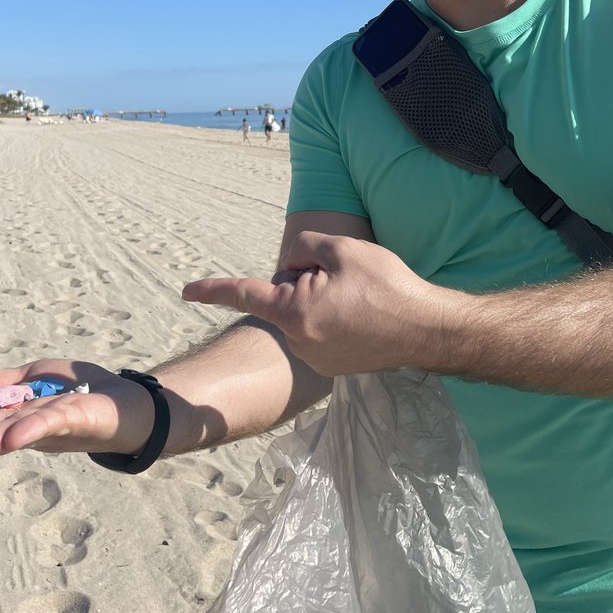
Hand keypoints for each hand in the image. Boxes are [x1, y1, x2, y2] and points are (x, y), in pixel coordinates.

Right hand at [0, 359, 155, 472]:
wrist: (134, 405)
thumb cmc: (82, 392)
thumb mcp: (32, 380)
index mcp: (15, 407)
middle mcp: (31, 417)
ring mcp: (56, 418)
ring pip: (15, 428)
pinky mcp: (83, 414)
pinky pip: (54, 419)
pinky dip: (33, 427)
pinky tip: (12, 437)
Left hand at [183, 232, 445, 375]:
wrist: (427, 330)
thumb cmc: (386, 287)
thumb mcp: (341, 250)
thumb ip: (303, 246)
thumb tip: (291, 262)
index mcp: (294, 313)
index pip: (244, 293)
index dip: (212, 290)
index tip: (185, 291)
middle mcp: (298, 342)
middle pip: (283, 296)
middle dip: (304, 279)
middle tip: (345, 279)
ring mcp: (316, 359)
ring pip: (302, 312)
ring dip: (320, 299)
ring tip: (359, 299)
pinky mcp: (333, 365)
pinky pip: (319, 330)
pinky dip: (332, 317)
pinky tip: (362, 316)